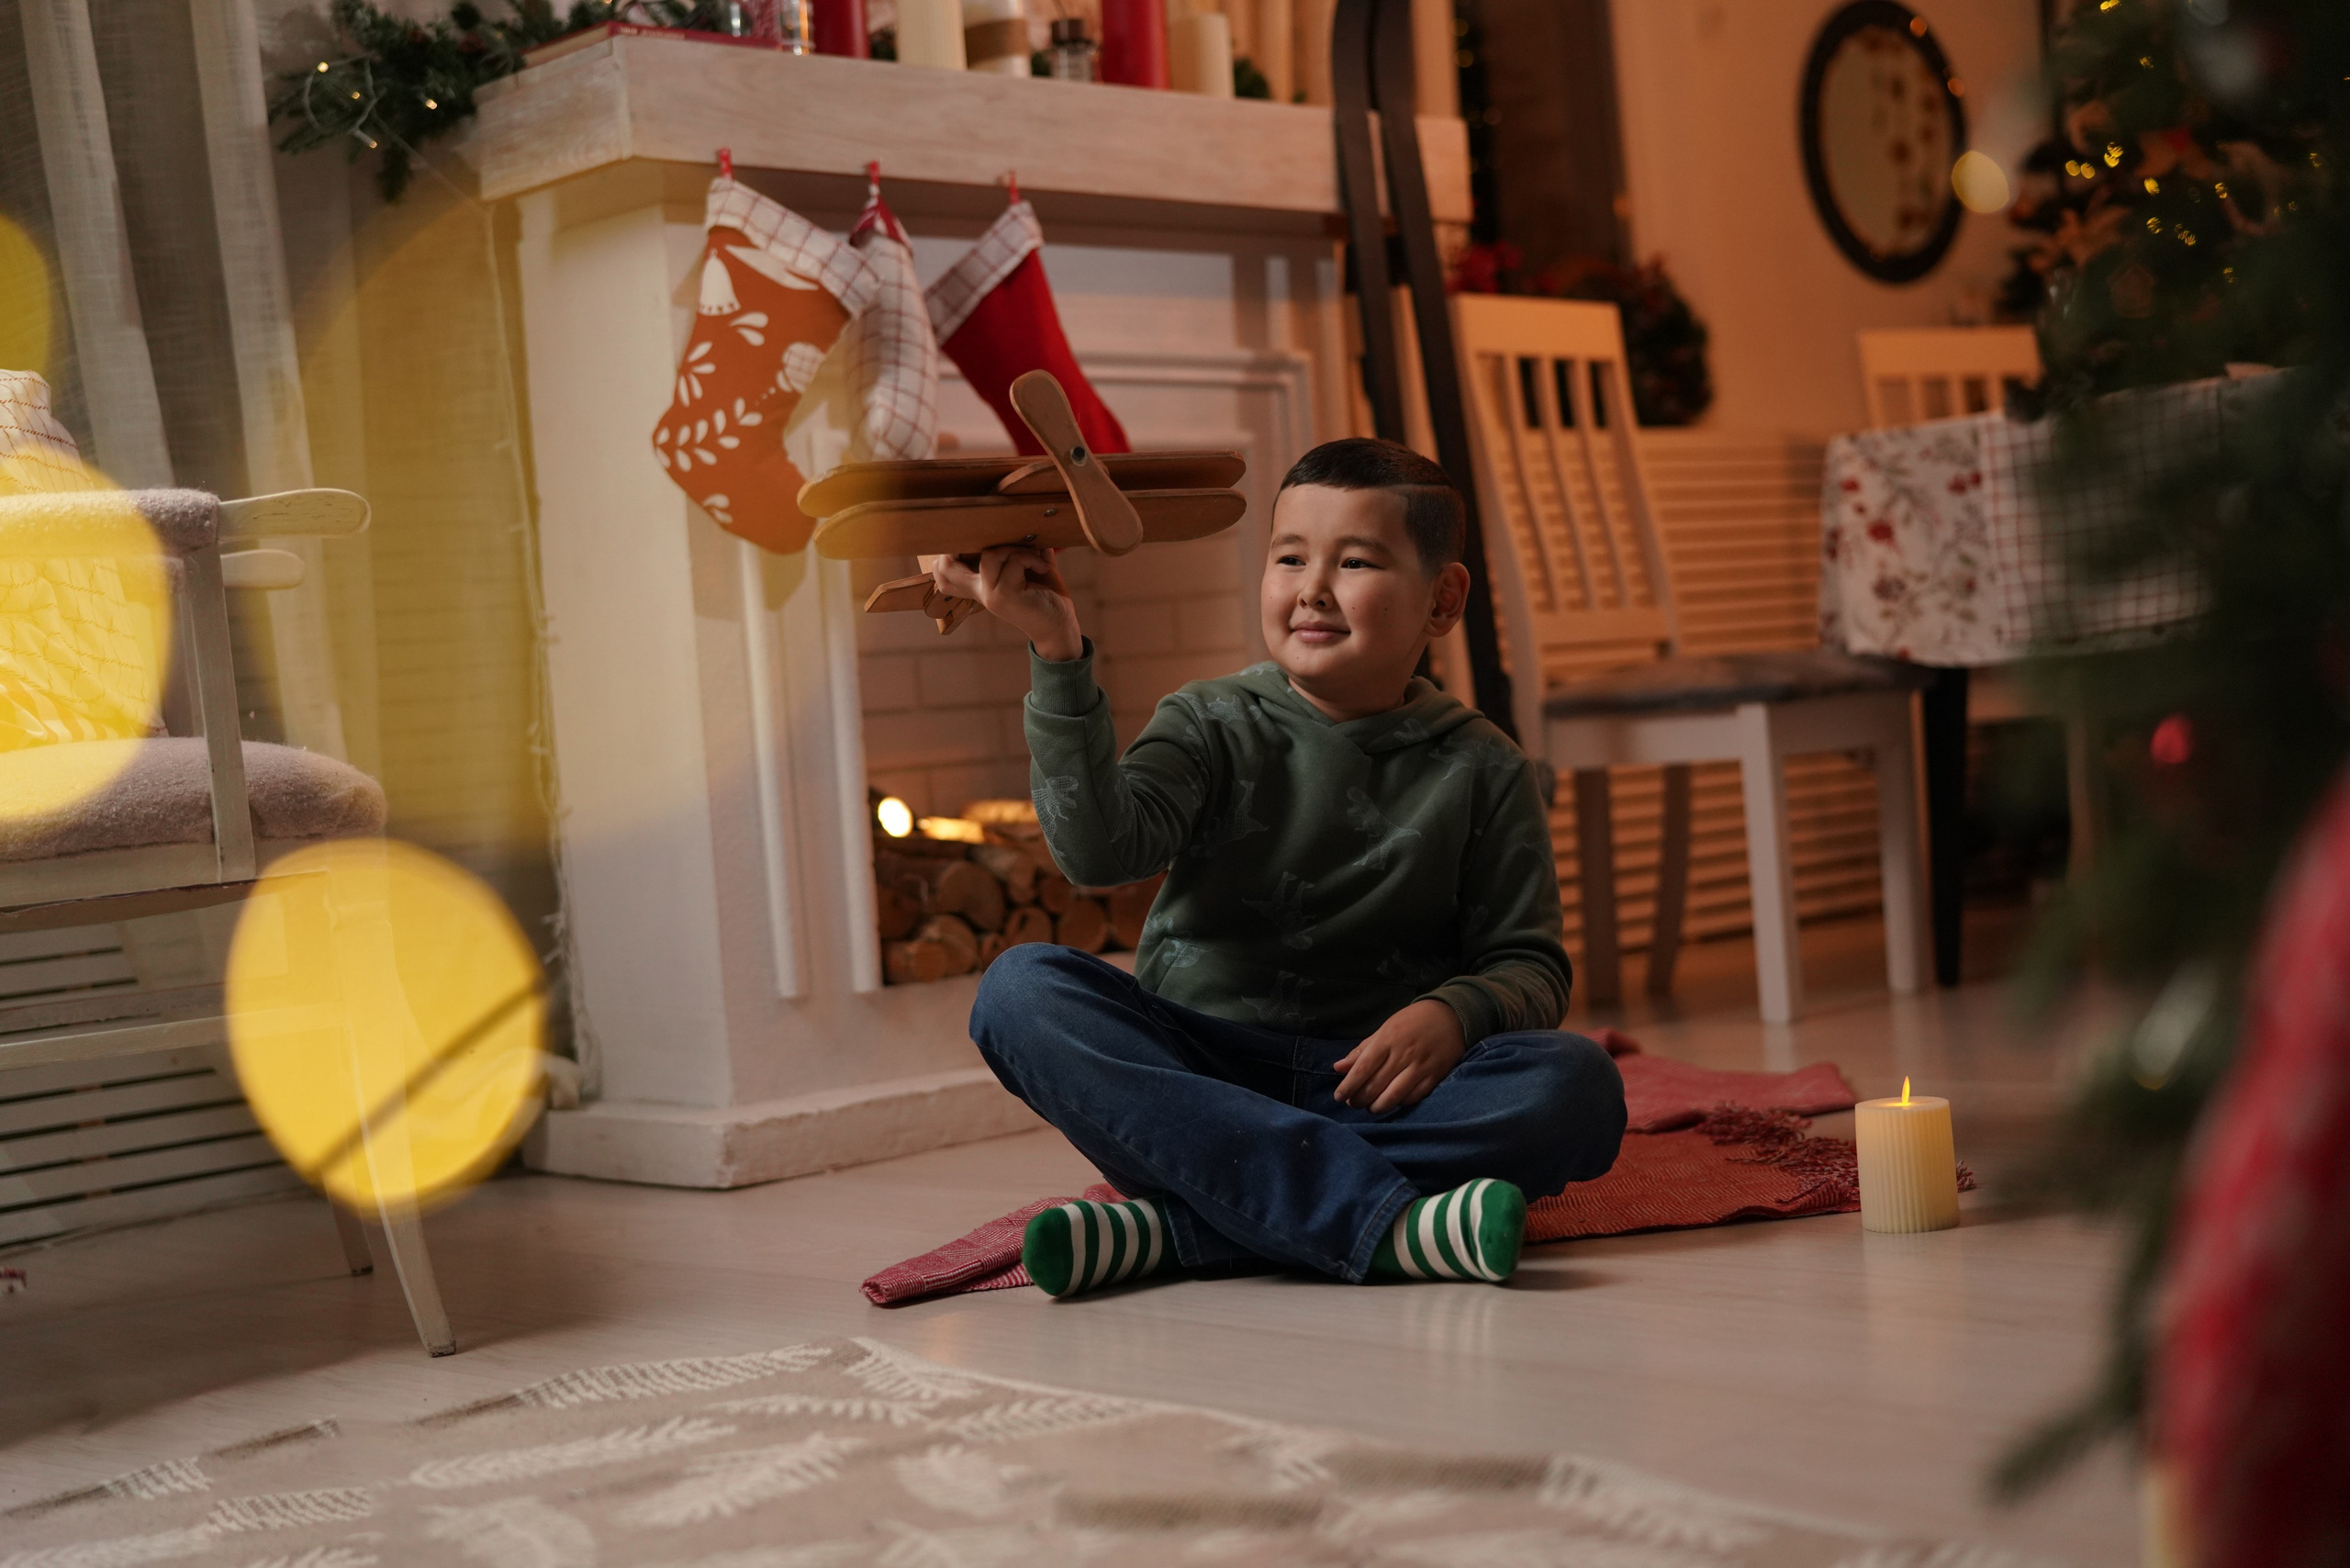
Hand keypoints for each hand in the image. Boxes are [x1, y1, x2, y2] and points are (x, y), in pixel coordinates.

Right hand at [929, 546, 1081, 660]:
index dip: (943, 556)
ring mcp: (991, 594)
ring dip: (1015, 550)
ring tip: (1033, 559)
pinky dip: (1032, 558)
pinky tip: (1043, 568)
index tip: (971, 540)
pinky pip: (1014, 561)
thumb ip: (1022, 551)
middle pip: (948, 564)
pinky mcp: (1006, 594)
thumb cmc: (1046, 597)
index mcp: (981, 586)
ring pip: (990, 555)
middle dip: (967, 543)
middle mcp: (981, 591)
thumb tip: (1024, 527)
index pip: (944, 574)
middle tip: (998, 541)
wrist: (1059, 627)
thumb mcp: (1030, 570)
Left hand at [1332, 999, 1464, 1114]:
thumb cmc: (1413, 1022)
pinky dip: (1400, 1103)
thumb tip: (1338, 1067)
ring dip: (1377, 1106)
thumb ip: (1362, 1050)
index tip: (1339, 1096)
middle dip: (1359, 1099)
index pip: (1363, 1068)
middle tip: (1352, 1103)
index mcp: (1388, 1040)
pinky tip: (1392, 1102)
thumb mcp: (1385, 1029)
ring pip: (1394, 1095)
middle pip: (1376, 1085)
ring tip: (1370, 1107)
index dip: (1348, 1086)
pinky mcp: (1435, 1076)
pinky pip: (1414, 1097)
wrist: (1451, 1016)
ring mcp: (1421, 1067)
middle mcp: (1403, 1054)